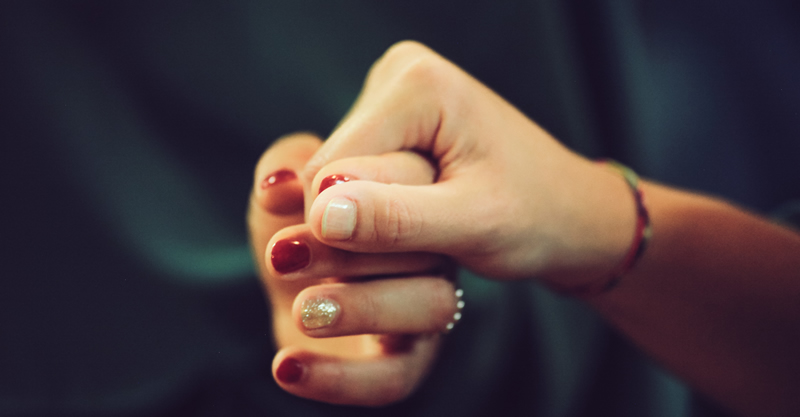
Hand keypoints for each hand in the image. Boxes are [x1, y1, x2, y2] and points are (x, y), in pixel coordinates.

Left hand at [248, 133, 458, 405]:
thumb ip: (286, 163)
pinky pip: (395, 378)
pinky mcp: (407, 360)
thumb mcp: (285, 184)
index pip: (415, 178)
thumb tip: (280, 185)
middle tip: (286, 254)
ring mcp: (428, 304)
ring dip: (364, 307)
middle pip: (430, 246)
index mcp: (418, 194)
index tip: (309, 200)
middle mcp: (436, 248)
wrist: (291, 283)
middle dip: (354, 250)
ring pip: (432, 307)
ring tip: (304, 309)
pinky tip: (286, 366)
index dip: (364, 187)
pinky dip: (342, 379)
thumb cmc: (296, 221)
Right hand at [302, 41, 636, 288]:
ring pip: (336, 181)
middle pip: (330, 171)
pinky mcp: (391, 123)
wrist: (571, 213)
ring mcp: (391, 98)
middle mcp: (396, 75)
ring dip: (372, 221)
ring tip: (434, 226)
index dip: (353, 227)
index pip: (330, 170)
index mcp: (415, 84)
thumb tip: (319, 215)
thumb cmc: (537, 216)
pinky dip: (379, 212)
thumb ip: (396, 220)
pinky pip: (354, 179)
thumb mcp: (473, 225)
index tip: (414, 247)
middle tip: (432, 238)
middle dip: (365, 222)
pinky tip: (422, 217)